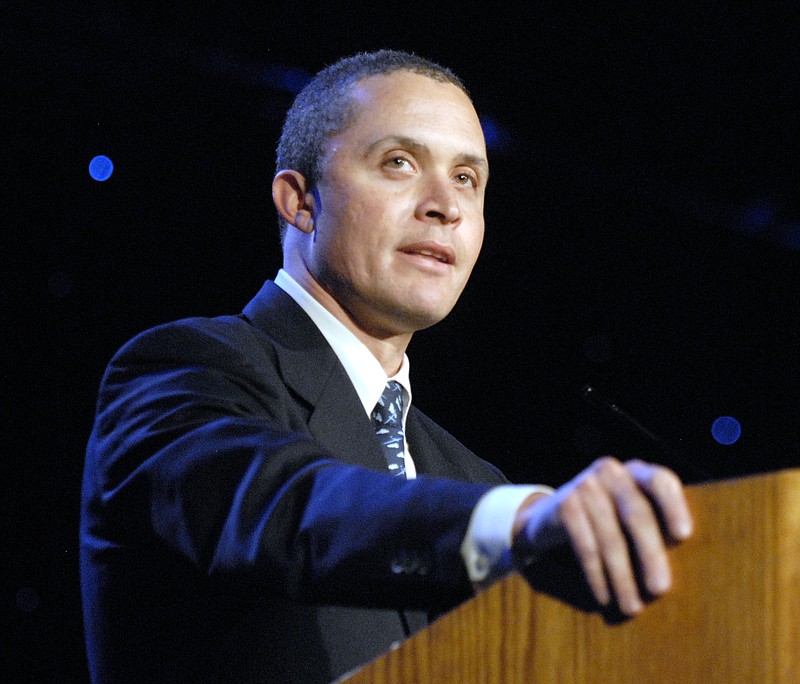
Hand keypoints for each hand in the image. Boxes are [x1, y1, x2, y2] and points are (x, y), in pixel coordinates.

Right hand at [512, 457, 691, 615]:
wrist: (551, 518)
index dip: (674, 505)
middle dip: (651, 555)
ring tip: (631, 607)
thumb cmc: (608, 523)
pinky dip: (596, 575)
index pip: (660, 480)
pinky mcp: (564, 504)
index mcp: (636, 472)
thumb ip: (656, 529)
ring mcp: (584, 484)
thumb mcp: (631, 517)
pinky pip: (585, 546)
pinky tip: (604, 597)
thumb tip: (688, 568)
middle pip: (637, 514)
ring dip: (622, 576)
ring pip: (611, 536)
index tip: (683, 535)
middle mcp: (610, 471)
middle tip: (659, 589)